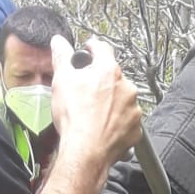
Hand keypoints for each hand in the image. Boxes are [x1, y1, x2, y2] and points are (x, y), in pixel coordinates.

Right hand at [50, 35, 140, 171]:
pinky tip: (102, 127)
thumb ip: (61, 57)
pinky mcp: (135, 129)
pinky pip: (126, 121)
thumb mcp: (61, 80)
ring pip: (121, 99)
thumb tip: (59, 42)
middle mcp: (126, 87)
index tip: (88, 50)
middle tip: (85, 91)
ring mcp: (133, 109)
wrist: (86, 151)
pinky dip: (117, 122)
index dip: (92, 48)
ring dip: (110, 103)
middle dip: (100, 81)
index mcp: (108, 71)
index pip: (103, 48)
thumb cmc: (75, 117)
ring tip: (92, 113)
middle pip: (113, 77)